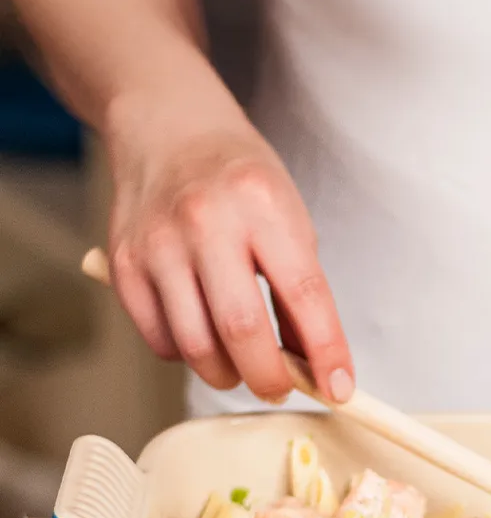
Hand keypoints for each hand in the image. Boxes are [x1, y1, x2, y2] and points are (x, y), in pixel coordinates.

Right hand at [104, 97, 352, 403]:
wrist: (169, 128)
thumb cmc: (242, 182)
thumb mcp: (291, 221)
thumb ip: (301, 292)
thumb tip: (315, 366)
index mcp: (263, 205)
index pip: (304, 294)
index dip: (326, 352)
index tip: (339, 389)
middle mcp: (207, 221)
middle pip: (241, 329)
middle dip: (270, 377)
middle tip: (281, 389)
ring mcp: (159, 242)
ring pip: (195, 344)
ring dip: (227, 375)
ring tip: (242, 369)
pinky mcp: (123, 263)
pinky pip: (159, 338)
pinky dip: (187, 356)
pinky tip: (203, 339)